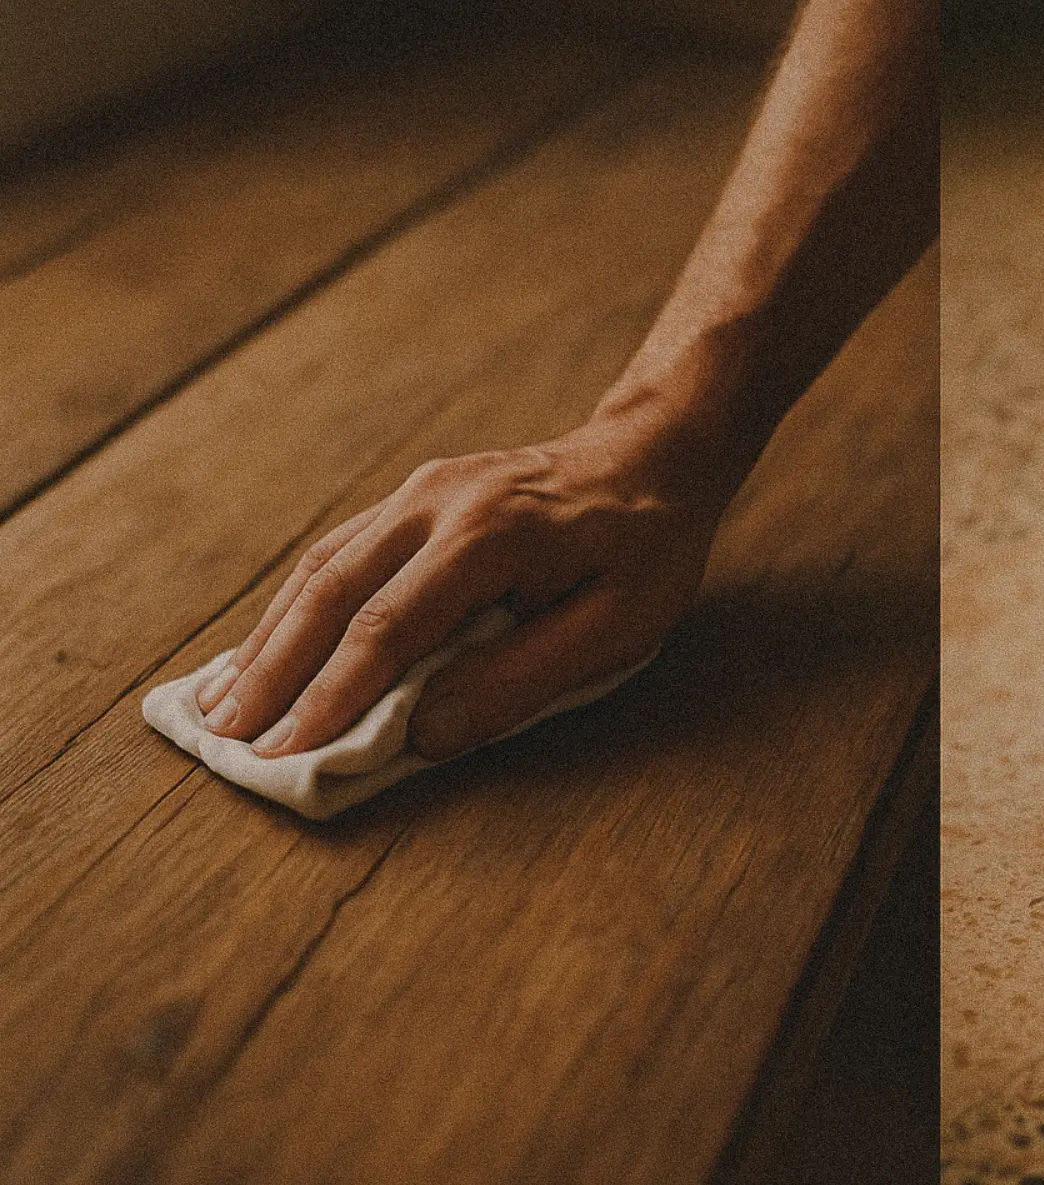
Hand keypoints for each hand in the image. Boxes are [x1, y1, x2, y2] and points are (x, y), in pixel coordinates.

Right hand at [196, 413, 729, 760]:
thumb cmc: (646, 549)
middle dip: (276, 673)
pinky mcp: (414, 497)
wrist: (652, 455)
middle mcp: (436, 502)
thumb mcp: (617, 624)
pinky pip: (339, 554)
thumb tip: (426, 733)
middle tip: (229, 739)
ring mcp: (419, 492)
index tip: (289, 755)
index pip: (388, 628)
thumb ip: (523, 676)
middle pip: (332, 593)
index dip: (332, 697)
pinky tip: (269, 648)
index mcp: (489, 535)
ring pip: (322, 569)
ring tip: (223, 706)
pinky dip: (295, 606)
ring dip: (270, 639)